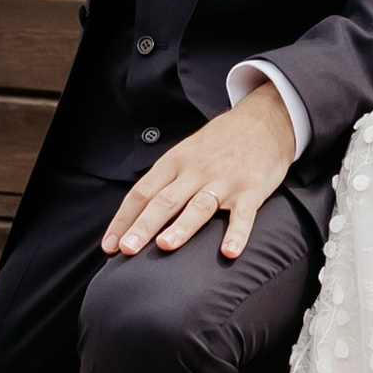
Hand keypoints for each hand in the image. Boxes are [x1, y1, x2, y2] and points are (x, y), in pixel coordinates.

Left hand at [103, 84, 294, 259]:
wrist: (263, 120)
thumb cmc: (219, 143)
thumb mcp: (186, 152)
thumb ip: (165, 181)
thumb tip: (136, 215)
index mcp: (174, 162)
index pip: (141, 192)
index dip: (123, 219)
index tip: (109, 246)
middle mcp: (195, 171)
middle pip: (164, 201)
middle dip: (143, 226)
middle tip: (127, 249)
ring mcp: (224, 180)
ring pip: (199, 206)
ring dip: (182, 227)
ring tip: (165, 246)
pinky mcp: (252, 189)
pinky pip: (243, 215)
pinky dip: (237, 234)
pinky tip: (229, 252)